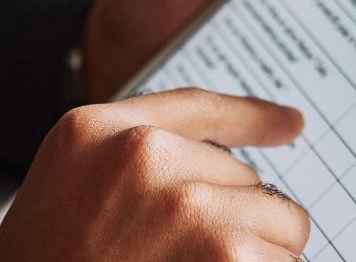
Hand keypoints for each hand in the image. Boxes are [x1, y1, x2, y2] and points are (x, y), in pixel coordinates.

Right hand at [0, 89, 308, 259]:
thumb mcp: (68, 186)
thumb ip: (129, 159)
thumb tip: (220, 168)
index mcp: (98, 132)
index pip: (200, 108)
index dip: (253, 117)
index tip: (288, 124)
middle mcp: (144, 157)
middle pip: (249, 177)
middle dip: (234, 221)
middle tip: (183, 257)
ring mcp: (187, 206)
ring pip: (282, 222)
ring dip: (258, 255)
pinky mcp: (225, 256)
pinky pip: (284, 260)